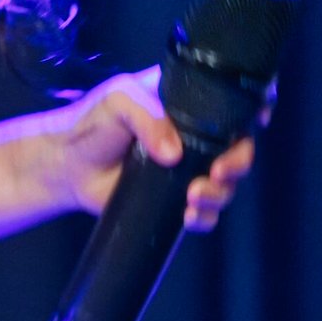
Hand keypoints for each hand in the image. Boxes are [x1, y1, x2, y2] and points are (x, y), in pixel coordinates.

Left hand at [54, 68, 260, 230]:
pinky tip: (190, 217)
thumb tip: (175, 153)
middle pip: (239, 148)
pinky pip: (204, 212)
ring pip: (226, 184)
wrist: (65, 166)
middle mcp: (194, 136)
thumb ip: (147, 117)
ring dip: (221, 193)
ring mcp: (186, 169)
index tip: (255, 122)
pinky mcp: (173, 198)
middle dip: (239, 163)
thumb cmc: (89, 124)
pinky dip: (205, 217)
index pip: (233, 105)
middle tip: (220, 172)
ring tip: (195, 197)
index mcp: (186, 104)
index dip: (254, 112)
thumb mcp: (117, 103)